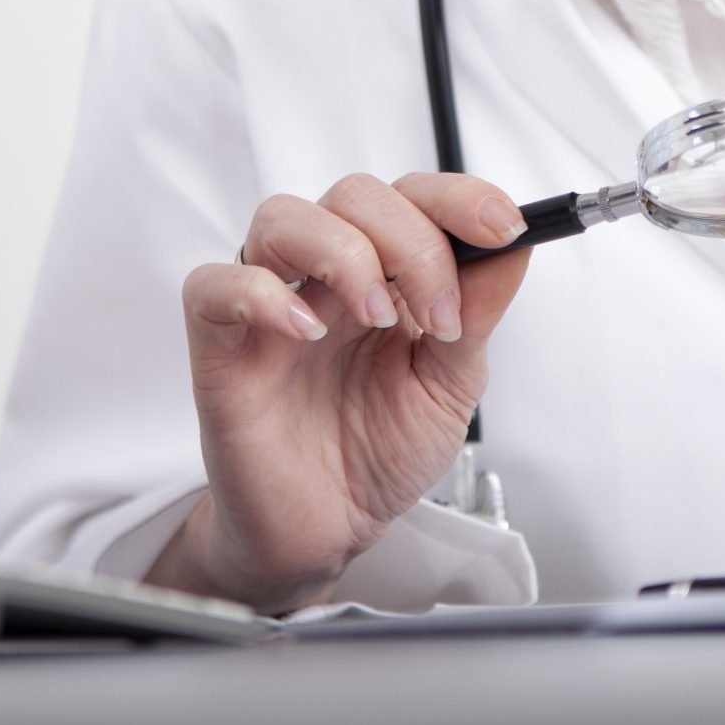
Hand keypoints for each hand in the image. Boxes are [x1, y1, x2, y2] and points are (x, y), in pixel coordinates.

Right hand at [147, 172, 531, 610]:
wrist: (330, 529)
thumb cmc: (382, 450)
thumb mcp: (452, 384)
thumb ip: (476, 312)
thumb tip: (513, 247)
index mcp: (388, 274)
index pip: (415, 196)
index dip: (460, 198)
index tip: (505, 227)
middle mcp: (327, 276)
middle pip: (355, 195)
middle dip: (412, 240)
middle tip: (440, 315)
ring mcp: (271, 304)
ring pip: (283, 217)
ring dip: (343, 253)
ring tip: (376, 318)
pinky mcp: (220, 347)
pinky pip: (212, 286)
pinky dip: (258, 293)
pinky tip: (304, 332)